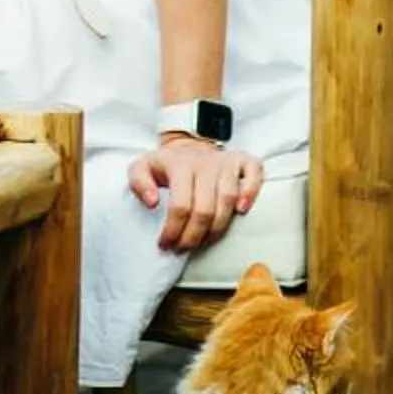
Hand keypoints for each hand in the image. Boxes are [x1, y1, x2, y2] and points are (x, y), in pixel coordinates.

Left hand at [127, 137, 262, 255]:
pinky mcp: (243, 161)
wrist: (190, 145)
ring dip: (217, 228)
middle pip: (205, 209)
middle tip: (183, 248)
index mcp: (180, 165)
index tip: (166, 245)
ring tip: (203, 241)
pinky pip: (254, 174)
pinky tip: (242, 211)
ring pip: (228, 200)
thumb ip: (139, 182)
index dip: (173, 230)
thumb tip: (152, 202)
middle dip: (193, 236)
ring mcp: (226, 162)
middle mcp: (206, 163)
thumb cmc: (167, 165)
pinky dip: (251, 193)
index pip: (180, 205)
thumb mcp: (143, 167)